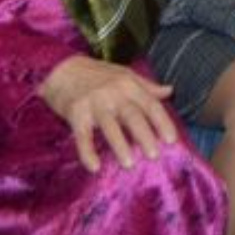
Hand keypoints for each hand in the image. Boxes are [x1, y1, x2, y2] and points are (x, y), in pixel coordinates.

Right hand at [40, 55, 177, 172]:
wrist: (61, 68)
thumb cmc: (98, 74)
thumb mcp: (125, 75)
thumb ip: (147, 86)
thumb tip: (170, 91)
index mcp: (129, 84)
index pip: (150, 104)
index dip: (163, 122)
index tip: (172, 141)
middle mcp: (113, 93)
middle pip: (132, 116)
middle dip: (144, 136)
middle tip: (154, 156)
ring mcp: (94, 103)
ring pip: (109, 127)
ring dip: (120, 146)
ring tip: (130, 164)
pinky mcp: (75, 113)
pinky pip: (82, 135)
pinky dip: (87, 152)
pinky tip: (94, 167)